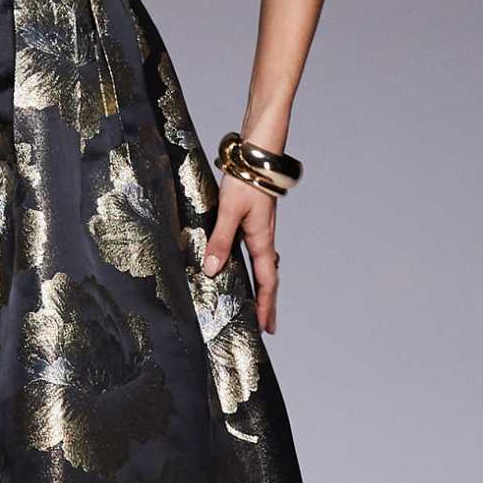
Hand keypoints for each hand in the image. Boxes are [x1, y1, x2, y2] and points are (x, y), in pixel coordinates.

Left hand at [203, 174, 280, 333]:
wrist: (257, 154)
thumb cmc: (246, 180)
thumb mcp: (229, 211)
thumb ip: (220, 240)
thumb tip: (213, 270)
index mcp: (262, 241)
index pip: (267, 282)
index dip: (266, 306)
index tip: (266, 328)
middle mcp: (264, 239)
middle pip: (269, 278)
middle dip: (267, 303)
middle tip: (267, 325)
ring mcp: (260, 230)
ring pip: (263, 265)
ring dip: (262, 287)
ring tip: (258, 302)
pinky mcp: (254, 221)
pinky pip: (256, 252)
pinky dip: (254, 267)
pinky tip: (244, 265)